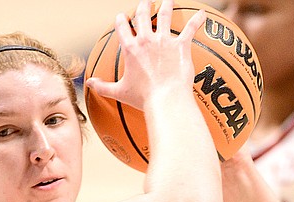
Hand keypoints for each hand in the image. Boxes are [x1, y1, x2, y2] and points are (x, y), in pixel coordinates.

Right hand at [85, 0, 206, 110]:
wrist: (165, 99)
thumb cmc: (142, 97)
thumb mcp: (119, 92)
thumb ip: (102, 87)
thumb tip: (90, 83)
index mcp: (130, 49)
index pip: (122, 28)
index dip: (121, 20)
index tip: (122, 17)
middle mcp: (146, 40)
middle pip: (142, 15)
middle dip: (144, 6)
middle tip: (146, 2)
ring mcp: (165, 40)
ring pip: (165, 15)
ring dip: (166, 5)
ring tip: (168, 1)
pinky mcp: (181, 45)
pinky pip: (191, 28)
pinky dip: (198, 20)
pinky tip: (203, 13)